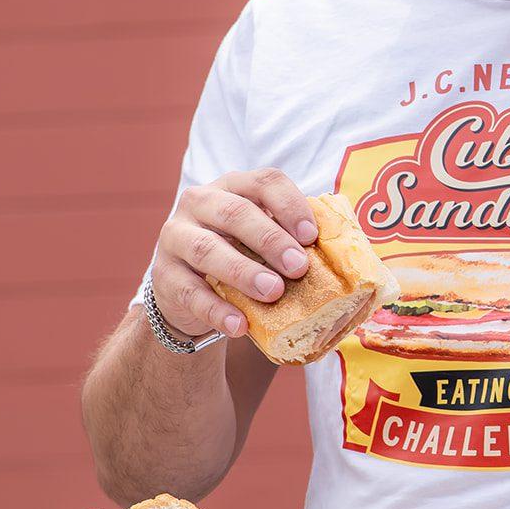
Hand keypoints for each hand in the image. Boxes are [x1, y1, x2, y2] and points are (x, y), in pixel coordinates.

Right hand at [148, 168, 317, 338]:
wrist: (192, 293)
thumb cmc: (242, 256)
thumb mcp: (264, 240)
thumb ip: (293, 239)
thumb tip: (345, 254)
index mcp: (232, 186)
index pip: (263, 182)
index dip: (289, 205)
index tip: (312, 235)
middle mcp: (200, 203)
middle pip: (235, 213)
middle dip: (271, 240)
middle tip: (299, 267)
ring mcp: (176, 238)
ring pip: (207, 249)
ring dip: (244, 271)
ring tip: (273, 292)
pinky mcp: (164, 277)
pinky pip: (190, 292)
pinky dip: (217, 311)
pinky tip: (240, 326)